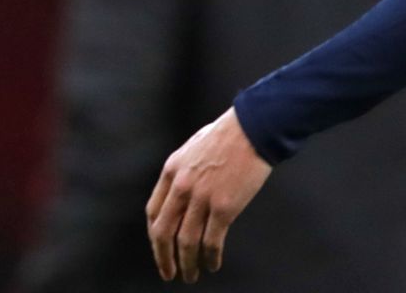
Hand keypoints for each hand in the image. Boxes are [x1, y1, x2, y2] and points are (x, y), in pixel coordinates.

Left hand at [146, 107, 272, 282]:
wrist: (253, 129)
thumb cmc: (227, 135)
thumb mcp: (192, 149)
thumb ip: (182, 172)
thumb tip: (180, 196)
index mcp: (171, 171)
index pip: (153, 211)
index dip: (154, 235)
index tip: (159, 248)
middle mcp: (181, 186)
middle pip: (163, 232)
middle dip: (163, 258)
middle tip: (168, 273)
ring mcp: (201, 198)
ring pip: (186, 242)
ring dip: (187, 264)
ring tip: (190, 276)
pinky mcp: (224, 207)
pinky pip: (212, 241)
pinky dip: (210, 257)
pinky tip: (212, 264)